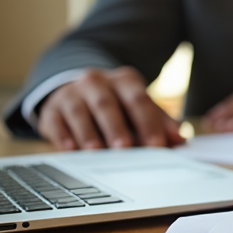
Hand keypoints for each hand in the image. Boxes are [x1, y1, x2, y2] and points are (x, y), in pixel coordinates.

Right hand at [36, 67, 183, 149]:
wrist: (76, 90)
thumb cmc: (117, 104)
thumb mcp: (139, 107)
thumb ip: (160, 122)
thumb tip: (180, 139)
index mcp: (125, 80)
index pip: (138, 100)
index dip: (148, 123)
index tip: (157, 145)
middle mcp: (97, 82)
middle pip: (107, 104)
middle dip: (116, 127)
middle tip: (124, 149)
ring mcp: (71, 93)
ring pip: (80, 111)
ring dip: (88, 133)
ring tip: (96, 152)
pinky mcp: (51, 108)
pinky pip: (55, 120)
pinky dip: (62, 135)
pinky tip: (69, 149)